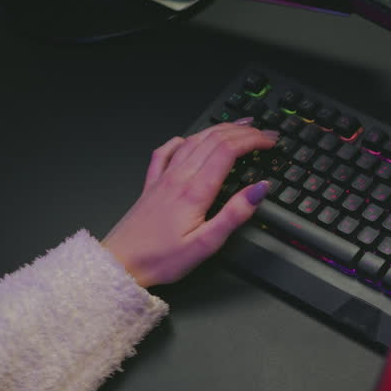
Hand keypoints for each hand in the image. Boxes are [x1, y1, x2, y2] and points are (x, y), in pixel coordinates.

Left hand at [101, 119, 278, 286]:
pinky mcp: (151, 185)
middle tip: (263, 134)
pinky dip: (182, 140)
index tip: (269, 142)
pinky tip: (187, 139)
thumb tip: (259, 190)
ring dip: (218, 130)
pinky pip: (166, 152)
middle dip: (242, 132)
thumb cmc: (161, 259)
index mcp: (194, 191)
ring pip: (193, 141)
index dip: (252, 141)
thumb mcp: (206, 244)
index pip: (228, 151)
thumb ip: (234, 214)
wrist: (120, 264)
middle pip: (213, 140)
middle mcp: (178, 178)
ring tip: (237, 127)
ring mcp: (163, 178)